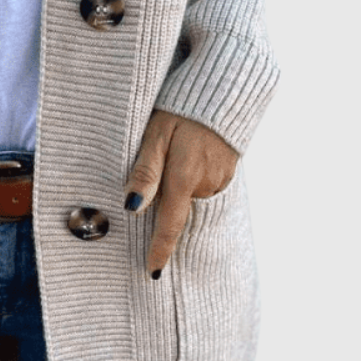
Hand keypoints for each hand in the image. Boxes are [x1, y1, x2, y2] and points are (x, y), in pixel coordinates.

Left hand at [123, 111, 239, 277]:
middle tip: (158, 181)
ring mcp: (220, 179)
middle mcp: (205, 184)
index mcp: (184, 177)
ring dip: (178, 186)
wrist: (226, 88)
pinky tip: (189, 156)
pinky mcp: (228, 171)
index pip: (169, 225)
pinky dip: (192, 178)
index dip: (160, 250)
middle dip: (165, 206)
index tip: (153, 273)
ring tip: (175, 157)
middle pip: (177, 208)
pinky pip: (204, 185)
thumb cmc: (182, 107)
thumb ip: (145, 171)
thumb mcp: (156, 134)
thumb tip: (132, 208)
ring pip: (190, 195)